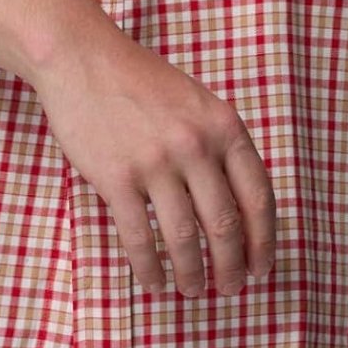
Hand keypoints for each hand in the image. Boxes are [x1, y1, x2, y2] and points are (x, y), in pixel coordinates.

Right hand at [32, 31, 276, 298]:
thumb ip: (219, 145)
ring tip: (192, 289)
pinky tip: (154, 282)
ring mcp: (156, 163)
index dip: (262, 240)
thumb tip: (238, 207)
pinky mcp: (118, 178)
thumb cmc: (141, 80)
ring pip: (185, 238)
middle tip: (229, 289)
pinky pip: (140, 238)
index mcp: (223, 126)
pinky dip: (150, 268)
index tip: (261, 266)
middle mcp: (195, 145)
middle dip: (231, 267)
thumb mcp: (197, 101)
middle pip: (225, 225)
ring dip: (192, 273)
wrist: (84, 58)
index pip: (257, 196)